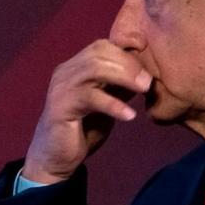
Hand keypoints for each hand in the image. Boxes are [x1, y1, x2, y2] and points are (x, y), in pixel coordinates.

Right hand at [23, 39, 151, 183]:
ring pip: (94, 68)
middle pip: (99, 52)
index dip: (127, 52)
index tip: (149, 67)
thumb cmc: (83, 129)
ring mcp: (61, 88)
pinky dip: (113, 104)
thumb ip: (119, 86)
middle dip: (129, 63)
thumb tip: (146, 74)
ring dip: (124, 76)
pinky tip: (129, 115)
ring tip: (143, 90)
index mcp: (75, 67)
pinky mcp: (60, 107)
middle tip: (148, 81)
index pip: (102, 45)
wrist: (55, 158)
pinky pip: (90, 98)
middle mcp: (66, 72)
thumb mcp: (106, 102)